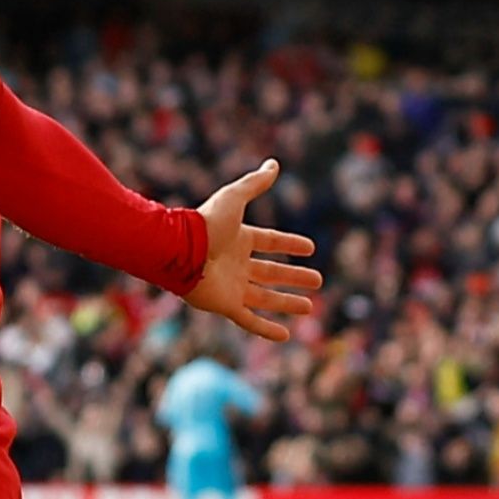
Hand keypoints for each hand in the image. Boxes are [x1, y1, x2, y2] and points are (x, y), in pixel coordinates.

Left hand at [185, 158, 321, 341]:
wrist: (180, 250)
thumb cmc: (206, 223)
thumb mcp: (235, 198)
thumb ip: (255, 183)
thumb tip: (274, 164)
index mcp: (239, 239)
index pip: (270, 242)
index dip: (290, 244)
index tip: (310, 248)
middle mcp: (236, 264)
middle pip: (271, 272)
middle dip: (294, 277)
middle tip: (317, 280)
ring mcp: (231, 286)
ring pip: (265, 298)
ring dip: (287, 302)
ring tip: (309, 307)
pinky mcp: (226, 305)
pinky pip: (250, 320)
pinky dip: (267, 329)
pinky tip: (285, 334)